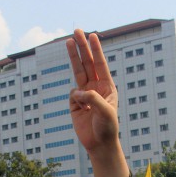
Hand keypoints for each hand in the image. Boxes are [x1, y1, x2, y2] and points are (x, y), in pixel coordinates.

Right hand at [65, 29, 128, 176]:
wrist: (99, 144)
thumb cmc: (107, 128)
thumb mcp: (105, 112)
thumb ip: (93, 98)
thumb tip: (77, 91)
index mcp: (107, 87)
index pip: (100, 64)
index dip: (96, 50)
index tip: (92, 35)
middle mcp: (96, 87)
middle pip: (87, 63)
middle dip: (83, 47)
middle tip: (77, 31)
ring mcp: (85, 95)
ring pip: (77, 72)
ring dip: (74, 57)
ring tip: (68, 41)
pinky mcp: (75, 104)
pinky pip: (72, 95)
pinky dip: (75, 99)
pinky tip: (82, 110)